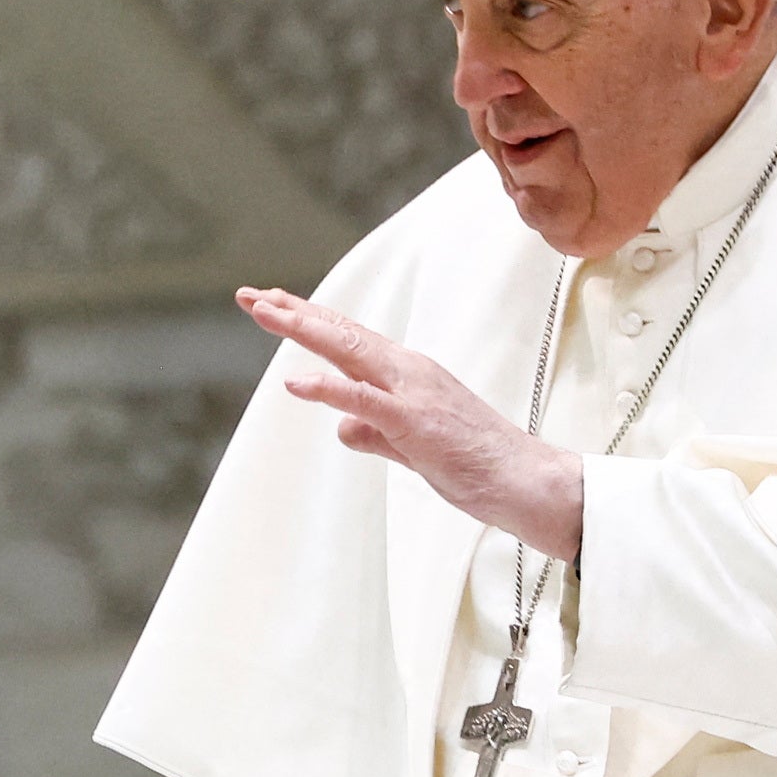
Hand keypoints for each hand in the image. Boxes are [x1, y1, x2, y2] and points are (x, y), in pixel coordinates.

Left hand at [240, 285, 583, 562]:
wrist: (527, 482)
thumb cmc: (476, 464)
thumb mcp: (412, 448)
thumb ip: (376, 434)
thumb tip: (342, 429)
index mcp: (408, 375)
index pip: (350, 340)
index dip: (309, 320)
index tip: (271, 303)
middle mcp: (409, 372)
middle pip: (343, 334)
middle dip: (294, 313)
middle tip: (250, 295)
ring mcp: (413, 394)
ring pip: (350, 352)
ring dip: (304, 330)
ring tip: (264, 313)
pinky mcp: (417, 423)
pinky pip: (365, 402)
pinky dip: (329, 389)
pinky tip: (295, 383)